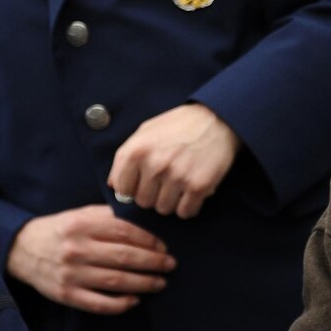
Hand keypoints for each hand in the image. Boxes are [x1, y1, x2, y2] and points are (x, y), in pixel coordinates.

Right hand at [7, 205, 174, 313]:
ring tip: (160, 283)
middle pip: (123, 257)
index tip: (163, 246)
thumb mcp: (80, 215)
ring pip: (115, 281)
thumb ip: (107, 216)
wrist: (22, 250)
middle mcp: (76, 250)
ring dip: (143, 283)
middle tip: (170, 265)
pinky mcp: (66, 295)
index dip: (148, 240)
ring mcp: (71, 274)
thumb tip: (142, 219)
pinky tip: (135, 300)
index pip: (123, 231)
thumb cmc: (59, 230)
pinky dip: (120, 304)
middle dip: (152, 262)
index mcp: (81, 225)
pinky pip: (98, 303)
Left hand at [107, 103, 241, 218]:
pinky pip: (185, 212)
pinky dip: (188, 206)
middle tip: (165, 180)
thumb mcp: (145, 132)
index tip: (143, 182)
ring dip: (171, 201)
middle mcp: (154, 165)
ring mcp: (177, 177)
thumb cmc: (178, 125)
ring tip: (179, 184)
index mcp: (136, 150)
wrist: (216, 119)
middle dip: (153, 194)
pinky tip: (191, 191)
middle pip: (143, 202)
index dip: (132, 187)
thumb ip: (126, 157)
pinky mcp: (198, 186)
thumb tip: (114, 186)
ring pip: (163, 209)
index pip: (122, 189)